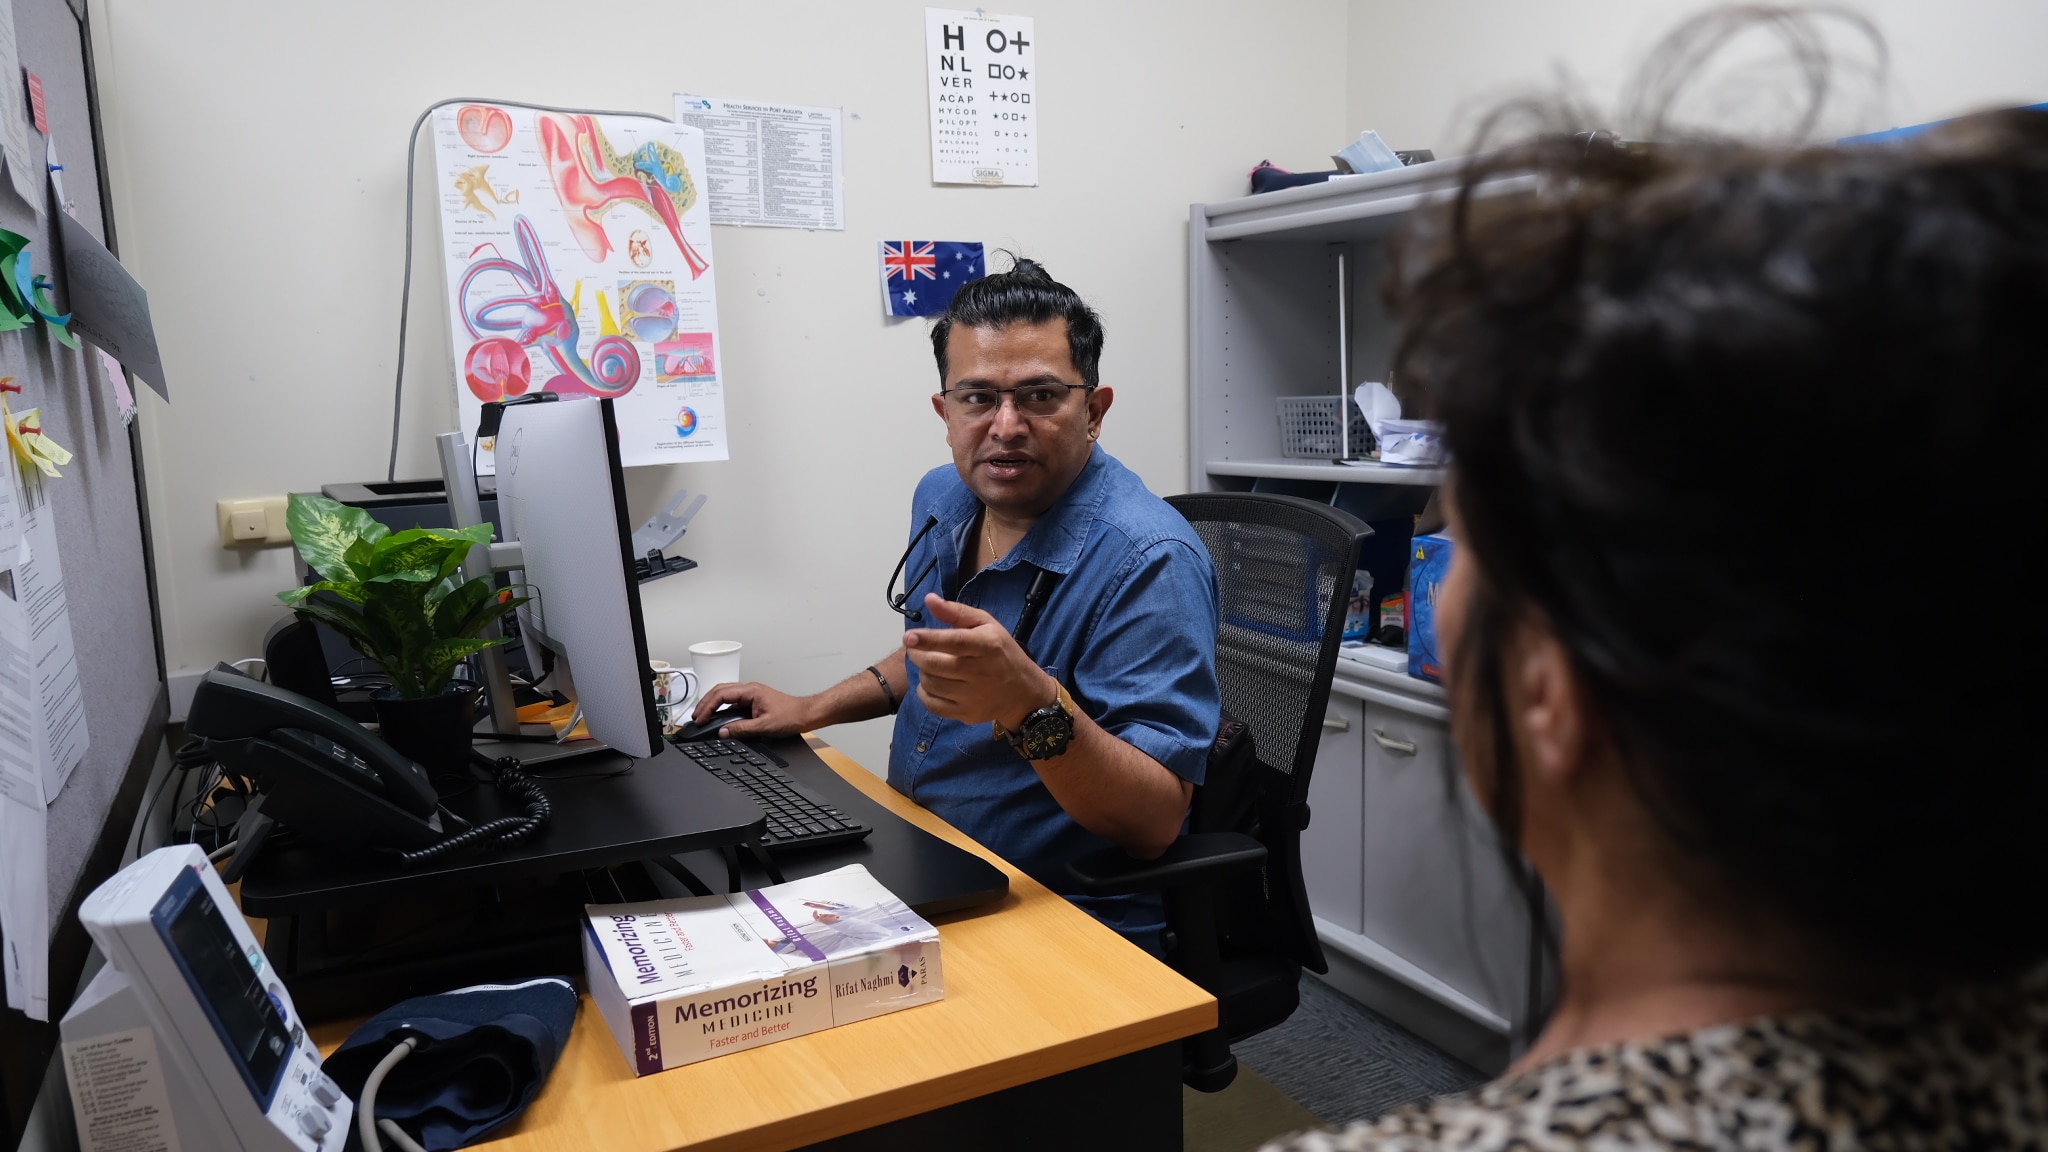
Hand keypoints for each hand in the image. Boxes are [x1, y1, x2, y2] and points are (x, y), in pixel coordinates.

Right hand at [692, 681, 812, 739]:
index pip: (721, 694)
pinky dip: (722, 709)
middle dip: (705, 703)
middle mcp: (749, 690)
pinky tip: (718, 719)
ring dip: (712, 705)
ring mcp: (751, 695)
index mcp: (751, 691)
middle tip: (696, 717)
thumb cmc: (791, 716)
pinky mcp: (753, 702)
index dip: (707, 706)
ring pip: (725, 695)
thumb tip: (723, 732)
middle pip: (719, 691)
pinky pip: (733, 703)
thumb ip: (741, 729)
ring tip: (703, 717)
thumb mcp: (764, 726)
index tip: (700, 719)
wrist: (806, 714)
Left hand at [902, 593, 1053, 728]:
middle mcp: (980, 672)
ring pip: (931, 684)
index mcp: (987, 645)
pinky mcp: (966, 714)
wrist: (1024, 693)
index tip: (908, 637)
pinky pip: (933, 705)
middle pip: (935, 664)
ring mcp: (973, 696)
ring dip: (922, 671)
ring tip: (929, 664)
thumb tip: (929, 599)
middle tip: (914, 648)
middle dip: (916, 655)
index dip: (928, 639)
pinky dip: (924, 693)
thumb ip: (957, 612)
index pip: (954, 642)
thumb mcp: (987, 625)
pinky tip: (931, 683)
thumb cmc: (1002, 653)